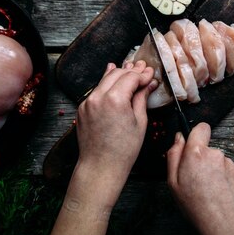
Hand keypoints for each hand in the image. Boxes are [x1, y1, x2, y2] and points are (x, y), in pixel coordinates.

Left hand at [76, 60, 155, 182]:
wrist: (100, 166)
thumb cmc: (122, 150)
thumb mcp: (139, 122)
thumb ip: (142, 98)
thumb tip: (148, 84)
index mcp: (115, 99)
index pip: (131, 77)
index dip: (143, 74)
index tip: (151, 73)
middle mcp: (98, 97)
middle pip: (117, 73)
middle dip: (131, 70)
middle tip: (143, 68)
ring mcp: (87, 102)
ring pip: (104, 79)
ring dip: (118, 74)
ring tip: (130, 68)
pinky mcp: (82, 108)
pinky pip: (96, 90)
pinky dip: (107, 83)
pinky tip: (113, 78)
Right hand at [167, 123, 233, 234]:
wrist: (223, 220)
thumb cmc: (196, 204)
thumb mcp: (173, 181)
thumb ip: (174, 155)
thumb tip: (178, 138)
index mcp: (196, 153)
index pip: (201, 127)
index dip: (197, 134)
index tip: (194, 144)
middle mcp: (215, 153)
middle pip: (208, 148)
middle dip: (203, 158)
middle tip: (197, 177)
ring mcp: (229, 162)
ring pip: (218, 160)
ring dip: (214, 169)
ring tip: (209, 187)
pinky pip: (228, 169)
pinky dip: (224, 177)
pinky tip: (220, 190)